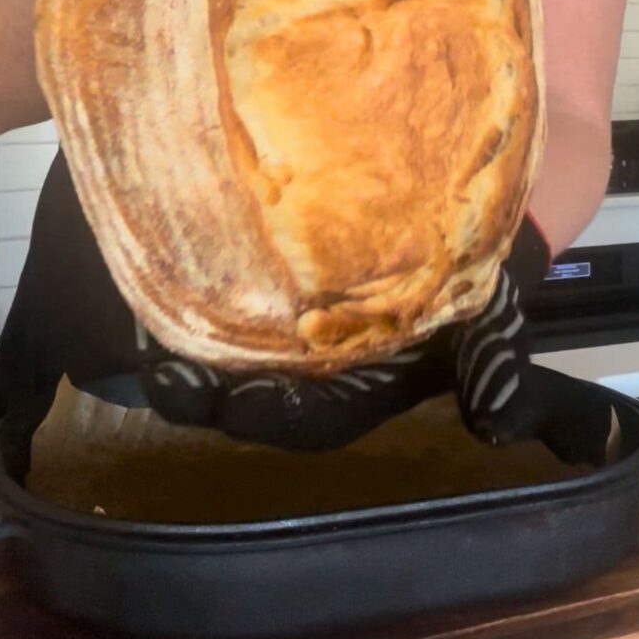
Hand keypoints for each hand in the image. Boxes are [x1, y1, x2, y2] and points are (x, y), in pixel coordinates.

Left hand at [135, 261, 613, 466]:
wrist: (459, 214)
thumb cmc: (471, 277)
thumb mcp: (495, 320)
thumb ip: (494, 368)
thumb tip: (494, 424)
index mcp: (358, 384)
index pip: (311, 417)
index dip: (274, 417)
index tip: (238, 409)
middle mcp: (311, 359)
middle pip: (249, 389)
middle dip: (205, 392)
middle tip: (165, 378)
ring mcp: (285, 317)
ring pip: (225, 345)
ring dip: (182, 346)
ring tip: (143, 336)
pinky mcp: (267, 271)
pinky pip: (221, 290)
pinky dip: (187, 288)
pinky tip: (155, 268)